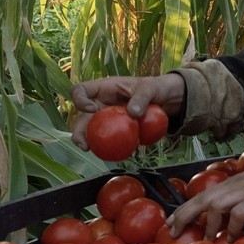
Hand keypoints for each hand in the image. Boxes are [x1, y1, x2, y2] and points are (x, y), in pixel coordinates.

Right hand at [69, 74, 184, 149]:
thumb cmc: (154, 88)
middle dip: (78, 132)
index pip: (81, 90)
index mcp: (103, 88)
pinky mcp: (115, 131)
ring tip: (92, 152)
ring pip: (91, 132)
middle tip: (84, 145)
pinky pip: (108, 140)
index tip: (91, 109)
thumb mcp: (151, 88)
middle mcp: (100, 104)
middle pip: (81, 117)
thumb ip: (142, 97)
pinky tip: (114, 154)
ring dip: (89, 143)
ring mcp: (106, 119)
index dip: (79, 99)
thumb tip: (133, 113)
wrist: (164, 100)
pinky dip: (109, 148)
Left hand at [166, 155, 243, 240]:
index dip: (184, 208)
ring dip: (208, 225)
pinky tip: (231, 239)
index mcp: (232, 183)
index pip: (202, 195)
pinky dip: (231, 228)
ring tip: (206, 241)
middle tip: (173, 231)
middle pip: (203, 199)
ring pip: (216, 206)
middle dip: (185, 215)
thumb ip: (240, 200)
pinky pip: (238, 214)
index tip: (171, 222)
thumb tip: (227, 222)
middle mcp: (235, 185)